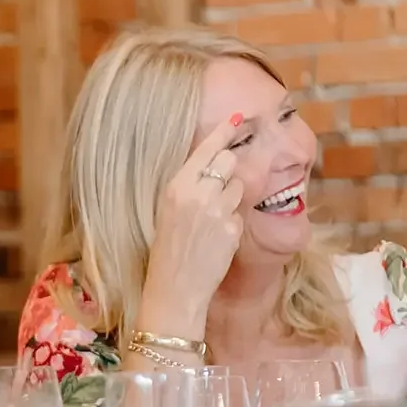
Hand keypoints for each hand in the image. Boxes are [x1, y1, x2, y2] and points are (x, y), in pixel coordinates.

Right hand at [139, 115, 246, 335]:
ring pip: (239, 187)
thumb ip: (188, 187)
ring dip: (231, 198)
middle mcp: (198, 194)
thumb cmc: (166, 249)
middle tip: (218, 187)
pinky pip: (239, 214)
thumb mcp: (167, 210)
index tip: (238, 118)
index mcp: (177, 186)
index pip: (207, 150)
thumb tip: (213, 167)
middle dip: (228, 170)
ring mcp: (218, 211)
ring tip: (212, 221)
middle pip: (229, 162)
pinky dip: (232, 223)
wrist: (174, 288)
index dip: (225, 132)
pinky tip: (216, 239)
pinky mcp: (233, 229)